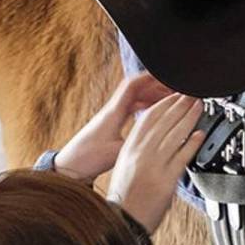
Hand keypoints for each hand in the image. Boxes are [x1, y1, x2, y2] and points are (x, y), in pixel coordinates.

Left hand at [54, 72, 172, 181]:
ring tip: (169, 101)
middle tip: (174, 91)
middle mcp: (111, 111)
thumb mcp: (117, 152)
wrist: (69, 167)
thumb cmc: (88, 159)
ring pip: (134, 99)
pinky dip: (144, 108)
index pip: (133, 85)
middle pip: (136, 89)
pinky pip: (130, 110)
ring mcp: (110, 117)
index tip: (167, 76)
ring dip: (151, 97)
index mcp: (113, 112)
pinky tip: (154, 115)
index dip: (151, 78)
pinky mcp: (110, 125)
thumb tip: (158, 138)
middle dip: (156, 87)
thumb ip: (138, 142)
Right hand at [105, 93, 204, 232]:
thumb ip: (139, 152)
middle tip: (191, 95)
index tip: (174, 96)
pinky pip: (182, 157)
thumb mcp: (124, 167)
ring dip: (189, 117)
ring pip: (174, 135)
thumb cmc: (124, 198)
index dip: (164, 104)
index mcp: (128, 149)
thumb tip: (156, 139)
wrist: (122, 221)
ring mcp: (153, 166)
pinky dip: (192, 143)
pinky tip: (199, 134)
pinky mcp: (166, 180)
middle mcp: (140, 155)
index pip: (148, 119)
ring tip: (199, 107)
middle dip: (179, 105)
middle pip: (163, 122)